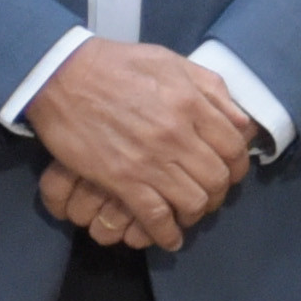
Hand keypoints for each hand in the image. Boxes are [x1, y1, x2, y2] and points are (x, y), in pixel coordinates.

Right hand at [25, 41, 256, 252]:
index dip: (238, 165)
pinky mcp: (122, 179)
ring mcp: (150, 160)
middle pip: (217, 178)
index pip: (234, 147)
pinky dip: (167, 233)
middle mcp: (177, 135)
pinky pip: (155, 216)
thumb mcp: (171, 62)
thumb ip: (210, 88)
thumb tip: (240, 120)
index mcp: (191, 104)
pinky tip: (170, 238)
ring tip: (189, 212)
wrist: (60, 75)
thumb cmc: (115, 64)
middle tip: (211, 194)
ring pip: (193, 201)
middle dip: (220, 192)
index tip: (231, 171)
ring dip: (196, 213)